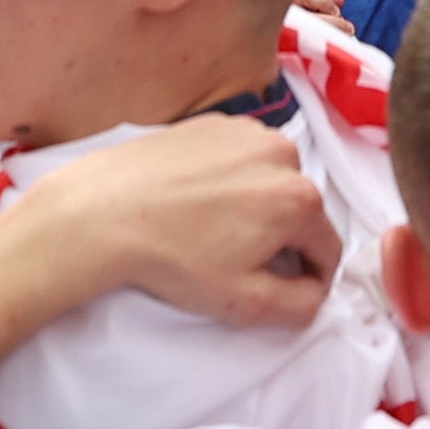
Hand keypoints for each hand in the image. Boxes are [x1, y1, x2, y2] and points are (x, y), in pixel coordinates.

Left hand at [0, 116, 333, 328]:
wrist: (102, 214)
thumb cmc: (172, 259)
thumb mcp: (244, 302)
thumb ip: (300, 305)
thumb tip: (314, 291)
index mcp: (300, 198)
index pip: (327, 249)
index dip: (308, 278)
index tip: (276, 288)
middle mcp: (283, 153)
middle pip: (301, 211)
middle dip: (279, 239)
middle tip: (234, 260)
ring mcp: (247, 131)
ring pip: (272, 181)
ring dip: (256, 206)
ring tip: (211, 229)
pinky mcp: (214, 123)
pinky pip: (241, 158)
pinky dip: (230, 179)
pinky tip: (196, 201)